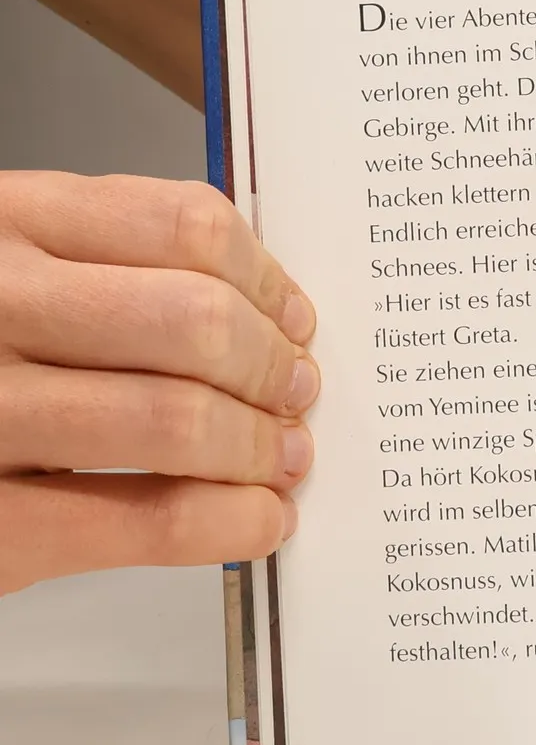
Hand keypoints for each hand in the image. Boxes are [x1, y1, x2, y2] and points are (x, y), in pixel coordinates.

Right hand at [0, 174, 316, 594]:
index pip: (185, 224)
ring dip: (259, 448)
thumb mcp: (4, 267)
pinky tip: (256, 521)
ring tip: (282, 460)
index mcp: (1, 221)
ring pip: (177, 419)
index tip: (294, 320)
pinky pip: (146, 518)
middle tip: (297, 396)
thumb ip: (101, 263)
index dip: (266, 280)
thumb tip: (261, 310)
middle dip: (273, 369)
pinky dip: (229, 523)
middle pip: (196, 321)